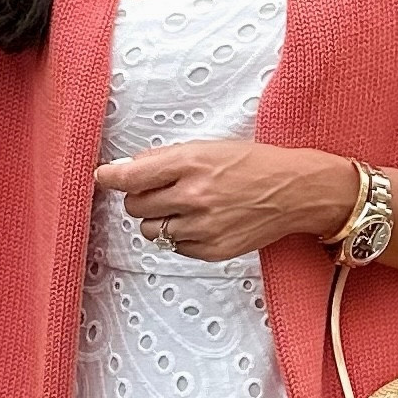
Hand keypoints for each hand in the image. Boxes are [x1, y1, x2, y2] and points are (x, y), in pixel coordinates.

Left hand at [94, 139, 356, 260]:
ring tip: (182, 208)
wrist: (294, 192)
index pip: (132, 176)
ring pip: (151, 231)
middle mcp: (194, 196)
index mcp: (191, 162)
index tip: (103, 177)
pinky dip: (180, 236)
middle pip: (136, 207)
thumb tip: (125, 169)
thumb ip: (166, 159)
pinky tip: (200, 222)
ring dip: (158, 220)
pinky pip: (175, 247)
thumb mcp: (209, 147)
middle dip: (141, 198)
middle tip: (160, 191)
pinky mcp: (211, 250)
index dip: (111, 177)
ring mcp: (203, 227)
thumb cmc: (253, 164)